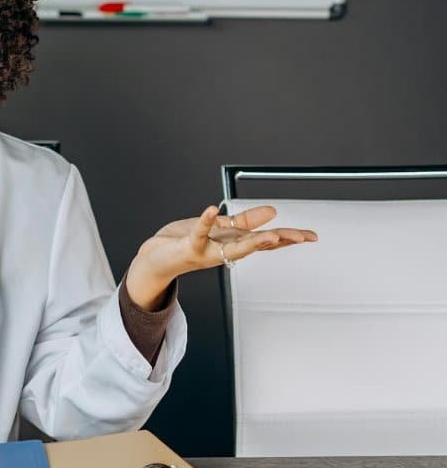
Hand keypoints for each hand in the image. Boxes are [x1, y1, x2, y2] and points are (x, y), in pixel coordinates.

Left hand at [126, 205, 317, 309]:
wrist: (156, 258)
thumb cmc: (187, 242)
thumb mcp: (221, 229)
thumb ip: (245, 222)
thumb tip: (272, 213)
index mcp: (234, 243)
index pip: (266, 240)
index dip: (288, 238)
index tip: (311, 236)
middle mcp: (225, 251)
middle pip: (257, 246)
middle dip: (281, 241)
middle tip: (303, 238)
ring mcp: (208, 251)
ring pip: (234, 247)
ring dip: (252, 242)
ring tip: (271, 234)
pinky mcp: (189, 247)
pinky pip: (199, 233)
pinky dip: (206, 221)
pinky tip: (213, 209)